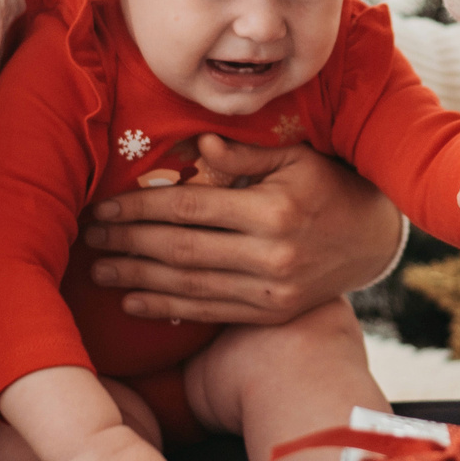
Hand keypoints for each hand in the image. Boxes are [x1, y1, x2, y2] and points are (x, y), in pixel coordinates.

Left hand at [83, 137, 401, 325]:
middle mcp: (271, 255)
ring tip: (99, 270)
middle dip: (128, 244)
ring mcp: (271, 290)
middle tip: (87, 238)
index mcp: (273, 210)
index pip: (190, 209)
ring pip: (189, 286)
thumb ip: (245, 155)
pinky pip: (209, 312)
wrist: (372, 241)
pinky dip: (167, 307)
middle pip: (181, 250)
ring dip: (137, 279)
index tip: (102, 206)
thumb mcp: (295, 158)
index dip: (140, 209)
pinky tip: (134, 301)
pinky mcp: (271, 313)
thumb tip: (198, 146)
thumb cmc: (328, 186)